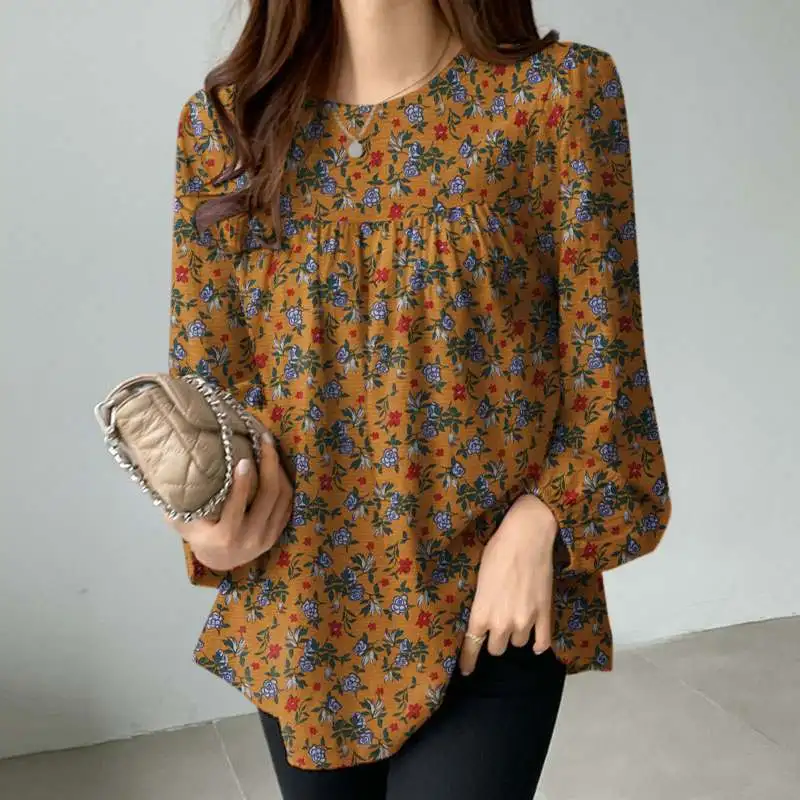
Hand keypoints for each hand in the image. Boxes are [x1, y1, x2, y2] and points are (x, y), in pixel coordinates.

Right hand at [170, 433, 292, 571]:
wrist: (219, 561)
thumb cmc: (198, 536)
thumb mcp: (183, 523)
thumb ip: (177, 504)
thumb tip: (163, 472)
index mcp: (225, 537)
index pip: (238, 508)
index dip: (243, 483)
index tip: (244, 459)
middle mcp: (250, 539)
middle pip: (268, 497)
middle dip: (270, 465)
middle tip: (265, 441)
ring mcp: (267, 537)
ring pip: (282, 498)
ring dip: (280, 470)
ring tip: (271, 448)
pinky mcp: (278, 533)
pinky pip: (288, 504)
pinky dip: (285, 482)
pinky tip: (278, 465)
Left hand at [459, 494, 557, 675]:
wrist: (527, 538)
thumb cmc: (497, 551)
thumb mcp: (479, 579)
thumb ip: (481, 604)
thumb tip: (481, 616)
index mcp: (481, 613)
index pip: (471, 647)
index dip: (468, 661)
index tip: (466, 670)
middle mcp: (502, 623)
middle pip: (496, 649)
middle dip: (494, 640)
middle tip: (496, 626)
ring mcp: (526, 621)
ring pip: (518, 643)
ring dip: (515, 634)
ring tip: (515, 618)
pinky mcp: (545, 615)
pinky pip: (542, 643)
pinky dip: (538, 644)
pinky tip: (535, 640)